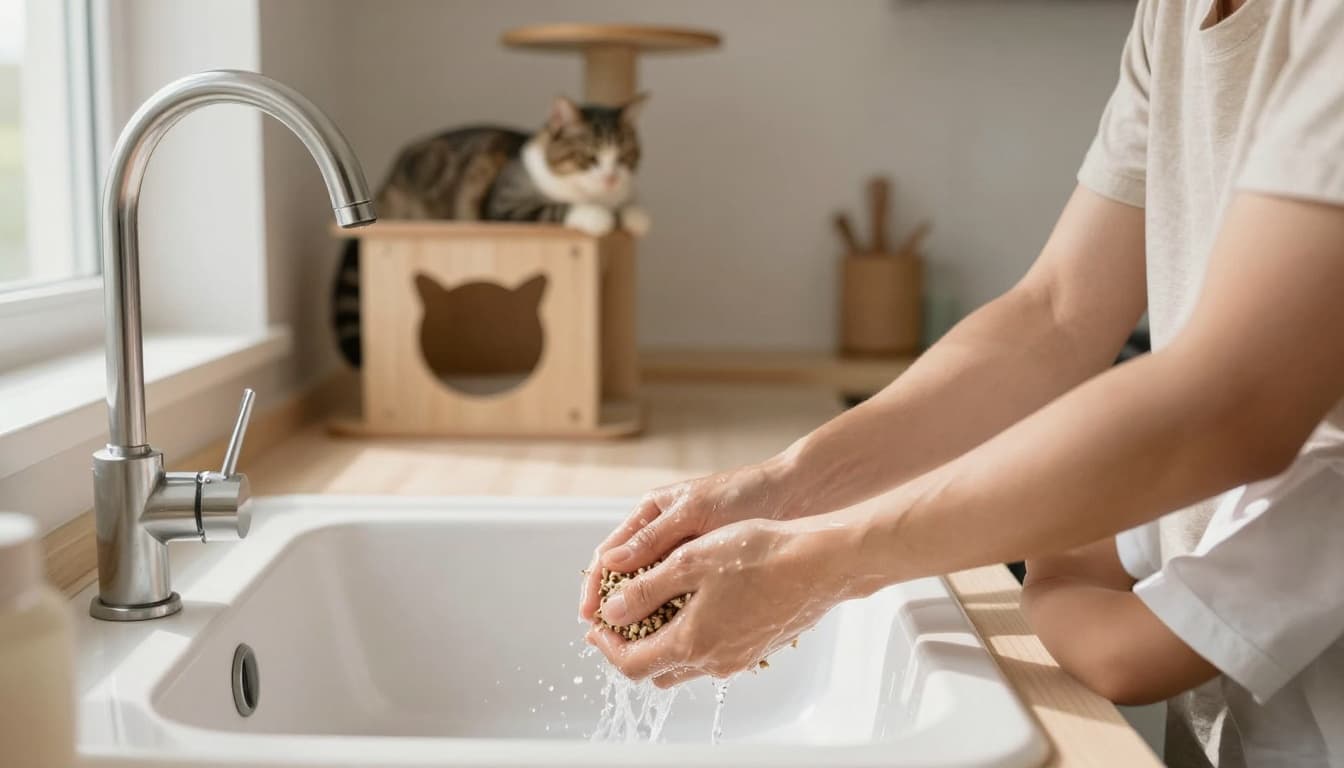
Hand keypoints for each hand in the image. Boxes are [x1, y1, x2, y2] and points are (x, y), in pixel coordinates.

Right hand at [578, 460, 798, 621]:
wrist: (795, 494)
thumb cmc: (743, 493)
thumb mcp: (694, 513)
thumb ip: (654, 539)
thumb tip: (610, 564)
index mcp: (650, 514)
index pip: (610, 554)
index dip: (597, 586)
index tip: (589, 616)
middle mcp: (663, 538)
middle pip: (628, 580)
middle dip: (617, 610)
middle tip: (607, 641)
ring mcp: (686, 557)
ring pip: (654, 596)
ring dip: (645, 621)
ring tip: (638, 648)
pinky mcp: (710, 574)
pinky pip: (683, 602)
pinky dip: (675, 621)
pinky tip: (675, 642)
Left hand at [585, 517, 857, 687]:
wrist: (821, 563)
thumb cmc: (760, 555)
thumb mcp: (690, 562)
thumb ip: (645, 590)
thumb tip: (611, 612)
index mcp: (692, 642)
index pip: (632, 665)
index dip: (607, 647)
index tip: (596, 627)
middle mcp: (715, 661)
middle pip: (657, 670)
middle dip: (630, 647)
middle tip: (618, 620)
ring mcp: (739, 658)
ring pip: (686, 663)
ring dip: (662, 642)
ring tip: (653, 608)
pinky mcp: (757, 647)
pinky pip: (713, 653)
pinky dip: (693, 637)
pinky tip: (697, 605)